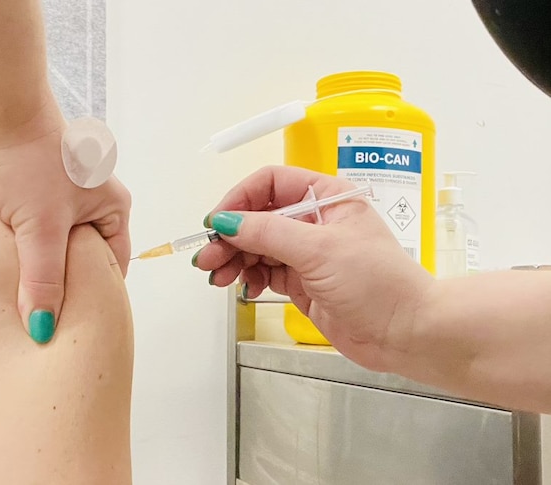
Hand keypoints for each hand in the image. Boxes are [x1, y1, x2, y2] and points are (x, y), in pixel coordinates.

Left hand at [0, 110, 131, 344]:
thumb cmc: (30, 160)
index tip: (77, 326)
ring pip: (50, 246)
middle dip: (63, 284)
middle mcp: (89, 202)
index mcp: (111, 207)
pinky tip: (3, 269)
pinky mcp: (26, 192)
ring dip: (36, 265)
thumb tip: (43, 330)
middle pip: (81, 258)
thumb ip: (43, 281)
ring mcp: (57, 196)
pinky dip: (18, 249)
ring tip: (22, 298)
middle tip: (45, 320)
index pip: (113, 264)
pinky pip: (27, 232)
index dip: (96, 295)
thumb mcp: (42, 229)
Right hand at [195, 166, 433, 369]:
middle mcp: (315, 220)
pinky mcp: (304, 281)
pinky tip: (244, 286)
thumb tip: (227, 221)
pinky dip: (249, 276)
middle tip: (208, 258)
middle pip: (258, 217)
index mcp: (326, 197)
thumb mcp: (319, 249)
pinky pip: (265, 271)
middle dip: (231, 236)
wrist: (406, 332)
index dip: (240, 199)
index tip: (218, 222)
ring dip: (235, 259)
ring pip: (257, 246)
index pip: (270, 184)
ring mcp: (308, 252)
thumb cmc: (379, 283)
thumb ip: (268, 233)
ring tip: (219, 276)